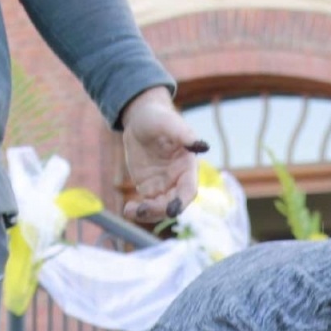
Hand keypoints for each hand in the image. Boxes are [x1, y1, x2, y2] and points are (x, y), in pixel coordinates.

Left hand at [118, 86, 203, 223]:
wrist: (140, 120)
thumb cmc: (157, 117)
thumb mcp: (168, 122)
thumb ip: (183, 134)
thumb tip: (203, 145)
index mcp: (187, 166)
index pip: (189, 189)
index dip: (182, 201)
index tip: (171, 210)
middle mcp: (178, 180)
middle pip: (173, 203)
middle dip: (159, 210)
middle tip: (142, 209)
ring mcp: (163, 186)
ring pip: (159, 208)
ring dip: (147, 213)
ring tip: (130, 211)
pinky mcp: (149, 188)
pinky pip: (146, 205)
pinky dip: (137, 211)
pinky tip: (127, 210)